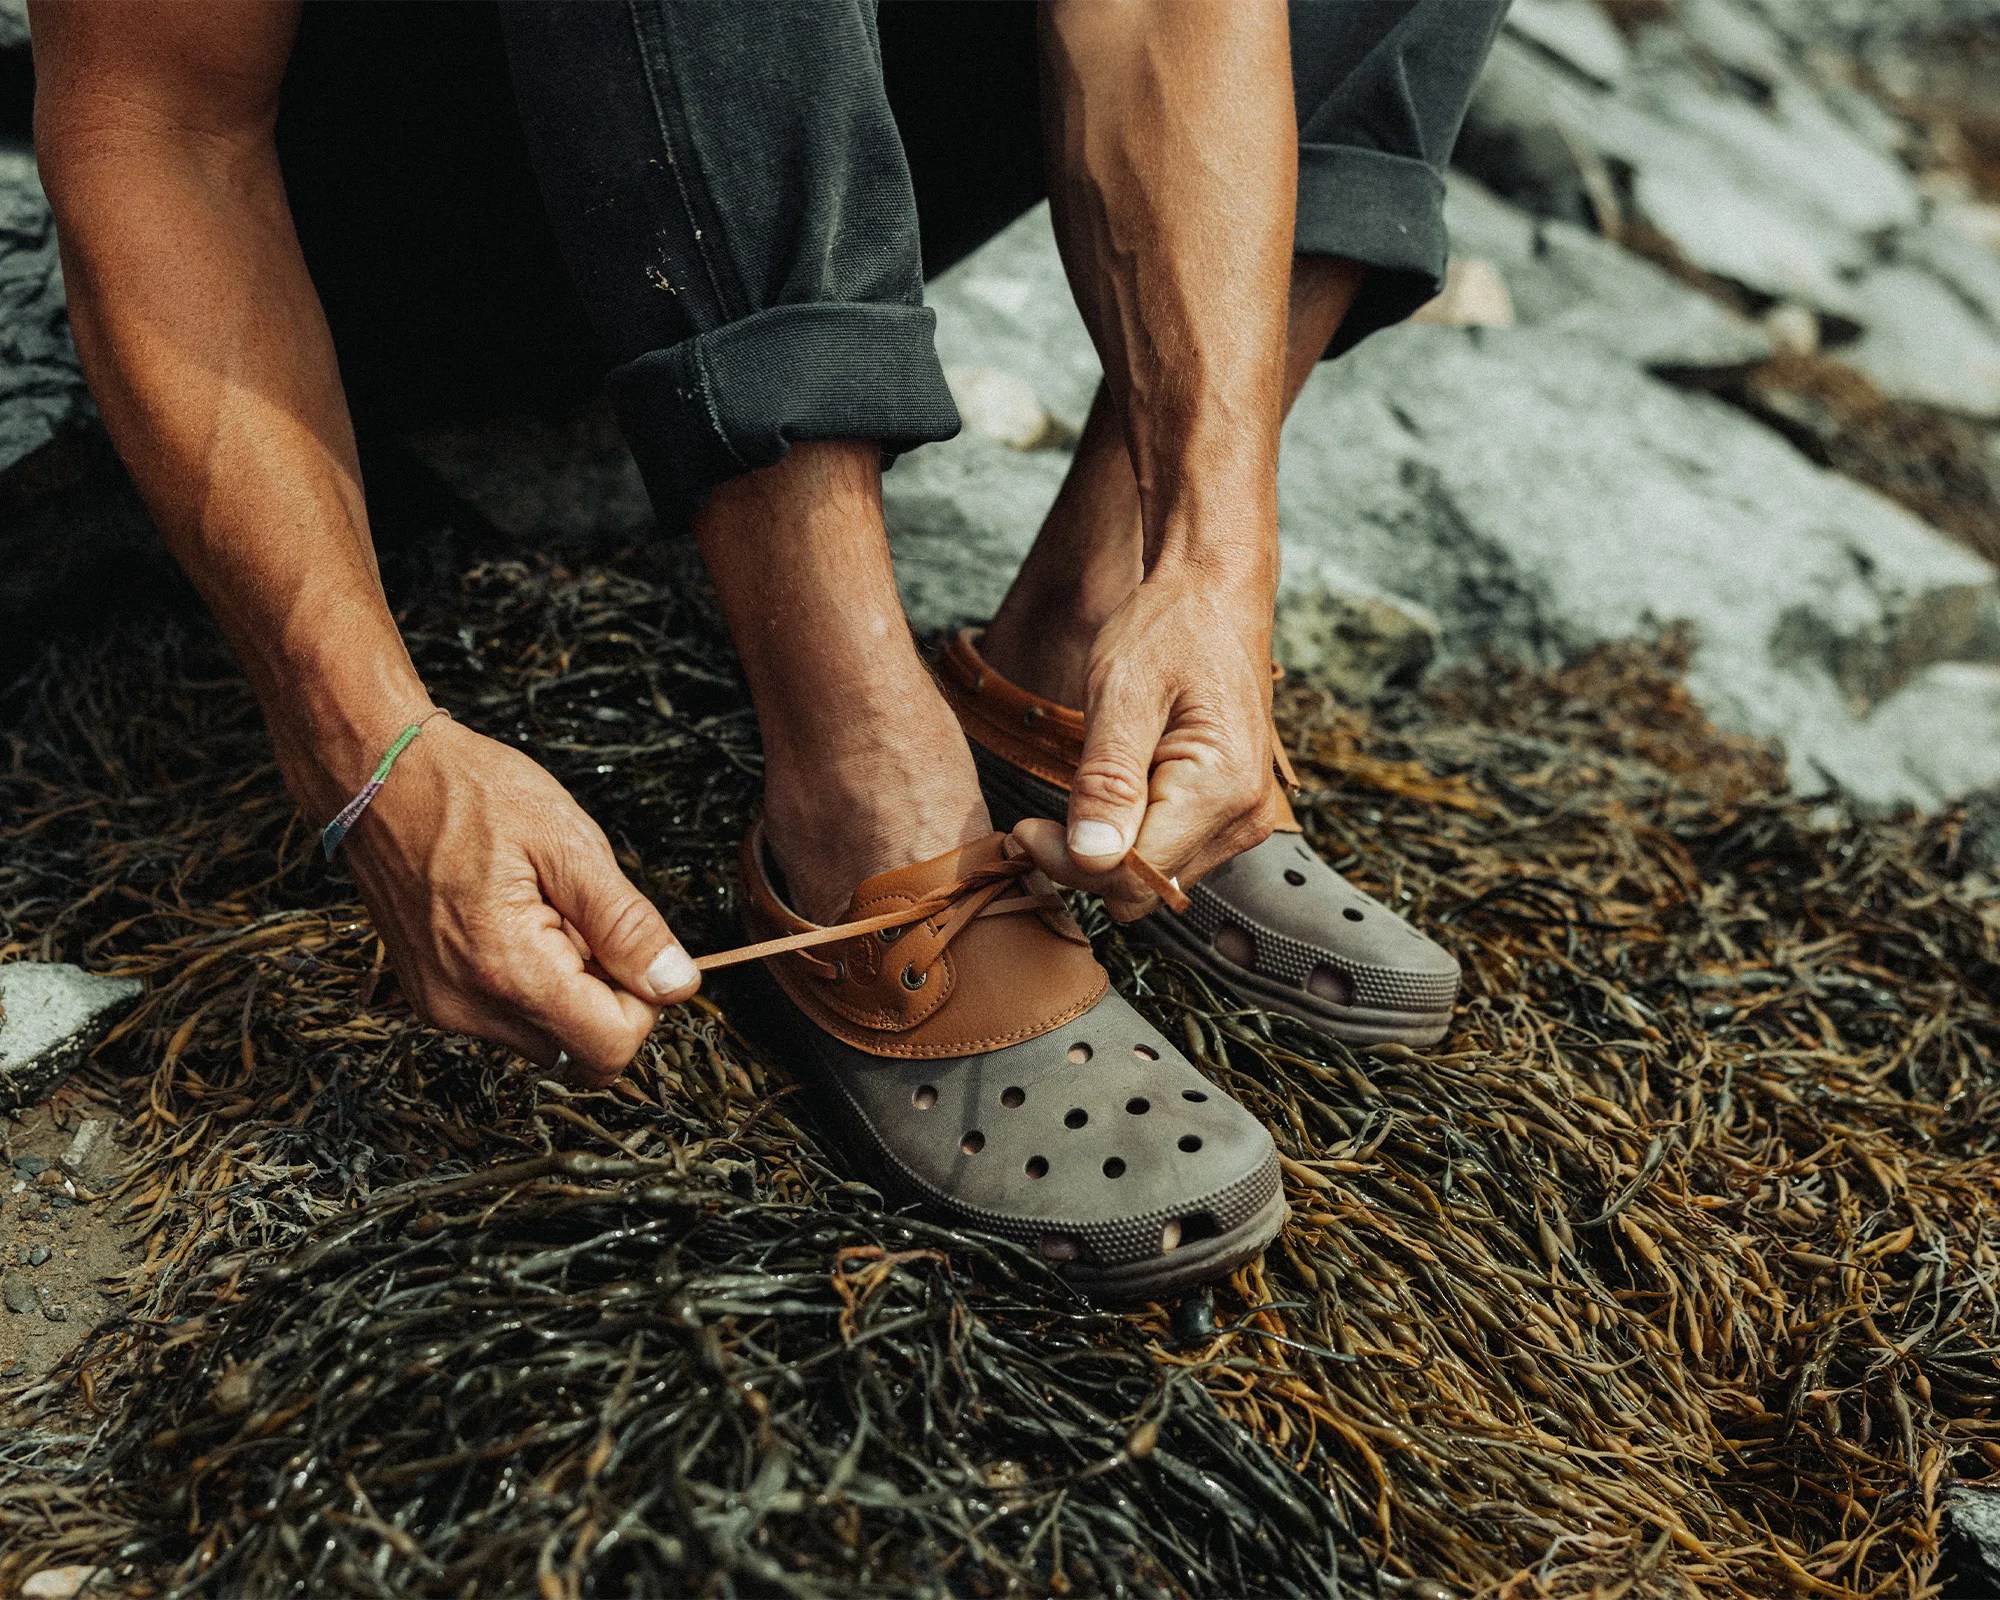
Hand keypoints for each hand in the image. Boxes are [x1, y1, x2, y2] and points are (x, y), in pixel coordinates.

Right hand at [310, 717, 698, 1083]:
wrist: (376, 776)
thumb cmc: (468, 793)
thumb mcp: (568, 843)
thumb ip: (626, 925)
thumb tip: (678, 984)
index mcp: (508, 970)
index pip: (610, 1048)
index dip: (642, 1001)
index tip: (629, 944)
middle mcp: (469, 1007)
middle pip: (581, 1050)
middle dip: (605, 994)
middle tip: (582, 919)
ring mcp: (444, 1008)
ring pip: (548, 1038)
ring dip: (568, 988)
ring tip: (543, 913)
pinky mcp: (434, 999)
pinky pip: (510, 1018)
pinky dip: (532, 982)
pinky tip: (515, 921)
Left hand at [1012, 566, 1276, 920]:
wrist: (1212, 598)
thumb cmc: (1166, 631)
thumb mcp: (1120, 695)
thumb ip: (1107, 780)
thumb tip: (1091, 857)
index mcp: (1222, 789)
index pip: (1133, 876)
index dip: (1071, 862)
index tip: (1025, 827)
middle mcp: (1245, 817)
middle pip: (1144, 888)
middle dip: (1086, 860)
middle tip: (1037, 817)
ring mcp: (1243, 820)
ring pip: (1154, 879)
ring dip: (1107, 850)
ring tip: (1080, 791)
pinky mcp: (1229, 816)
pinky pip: (1168, 854)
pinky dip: (1129, 836)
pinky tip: (1110, 793)